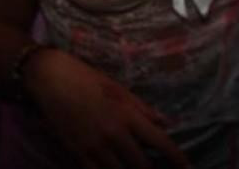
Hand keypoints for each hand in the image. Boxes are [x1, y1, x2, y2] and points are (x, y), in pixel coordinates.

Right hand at [25, 48, 189, 168]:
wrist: (50, 79)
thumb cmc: (86, 78)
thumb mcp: (118, 88)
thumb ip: (143, 109)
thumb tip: (166, 123)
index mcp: (127, 115)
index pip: (160, 142)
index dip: (177, 158)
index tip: (187, 167)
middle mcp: (114, 135)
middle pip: (142, 166)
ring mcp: (95, 147)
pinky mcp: (77, 154)